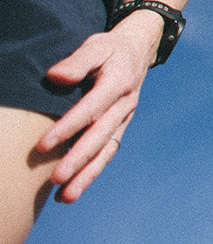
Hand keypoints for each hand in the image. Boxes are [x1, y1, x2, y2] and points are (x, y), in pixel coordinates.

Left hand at [37, 11, 162, 201]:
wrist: (138, 51)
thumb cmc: (110, 49)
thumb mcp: (96, 46)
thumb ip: (77, 61)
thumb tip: (55, 76)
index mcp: (119, 83)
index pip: (91, 109)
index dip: (68, 127)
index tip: (42, 144)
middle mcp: (125, 105)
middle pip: (100, 136)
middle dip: (78, 159)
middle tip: (55, 179)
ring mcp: (124, 119)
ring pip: (106, 151)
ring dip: (87, 175)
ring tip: (65, 197)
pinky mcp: (120, 127)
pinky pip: (107, 153)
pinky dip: (91, 172)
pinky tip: (71, 190)